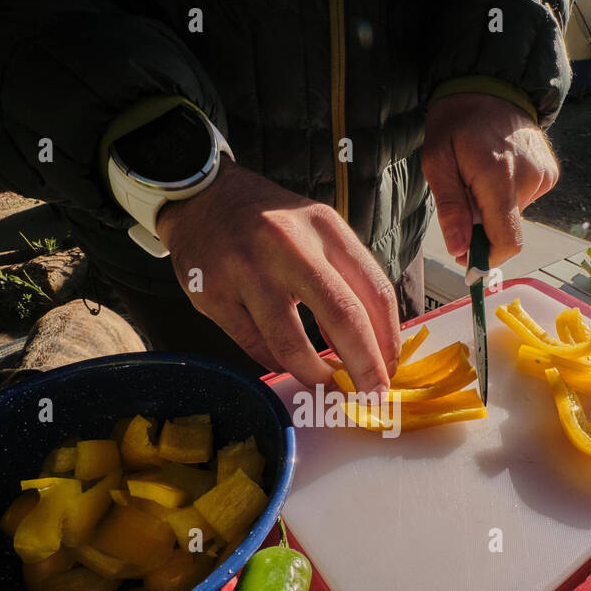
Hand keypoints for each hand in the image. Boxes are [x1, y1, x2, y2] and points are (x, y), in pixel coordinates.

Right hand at [156, 158, 398, 394]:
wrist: (200, 196)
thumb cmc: (269, 222)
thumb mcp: (315, 230)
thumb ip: (343, 279)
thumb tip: (371, 345)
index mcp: (324, 227)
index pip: (374, 291)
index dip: (388, 340)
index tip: (390, 369)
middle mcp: (288, 245)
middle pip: (343, 318)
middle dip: (365, 367)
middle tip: (372, 395)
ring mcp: (246, 271)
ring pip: (292, 345)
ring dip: (315, 375)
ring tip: (325, 385)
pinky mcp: (213, 295)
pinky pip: (254, 346)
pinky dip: (276, 362)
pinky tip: (286, 363)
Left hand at [422, 92, 559, 267]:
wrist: (489, 85)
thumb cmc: (456, 123)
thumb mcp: (437, 162)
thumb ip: (450, 208)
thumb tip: (460, 249)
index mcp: (499, 176)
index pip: (507, 241)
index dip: (488, 259)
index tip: (468, 260)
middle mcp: (529, 178)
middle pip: (508, 232)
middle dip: (483, 230)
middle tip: (464, 201)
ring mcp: (544, 175)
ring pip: (515, 217)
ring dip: (493, 210)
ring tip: (479, 177)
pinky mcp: (550, 173)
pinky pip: (525, 201)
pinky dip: (507, 196)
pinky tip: (497, 171)